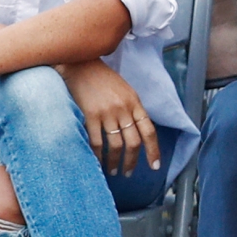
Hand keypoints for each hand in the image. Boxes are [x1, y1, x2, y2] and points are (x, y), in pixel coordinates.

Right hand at [59, 58, 159, 175]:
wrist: (81, 64)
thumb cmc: (103, 79)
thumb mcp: (125, 90)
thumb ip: (132, 109)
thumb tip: (138, 132)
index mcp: (135, 102)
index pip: (149, 131)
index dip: (153, 150)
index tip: (154, 166)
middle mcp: (124, 108)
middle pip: (133, 142)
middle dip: (132, 161)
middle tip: (128, 173)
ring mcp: (107, 112)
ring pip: (115, 145)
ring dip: (114, 162)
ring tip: (112, 171)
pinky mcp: (90, 115)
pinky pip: (96, 141)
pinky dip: (97, 155)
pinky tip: (97, 162)